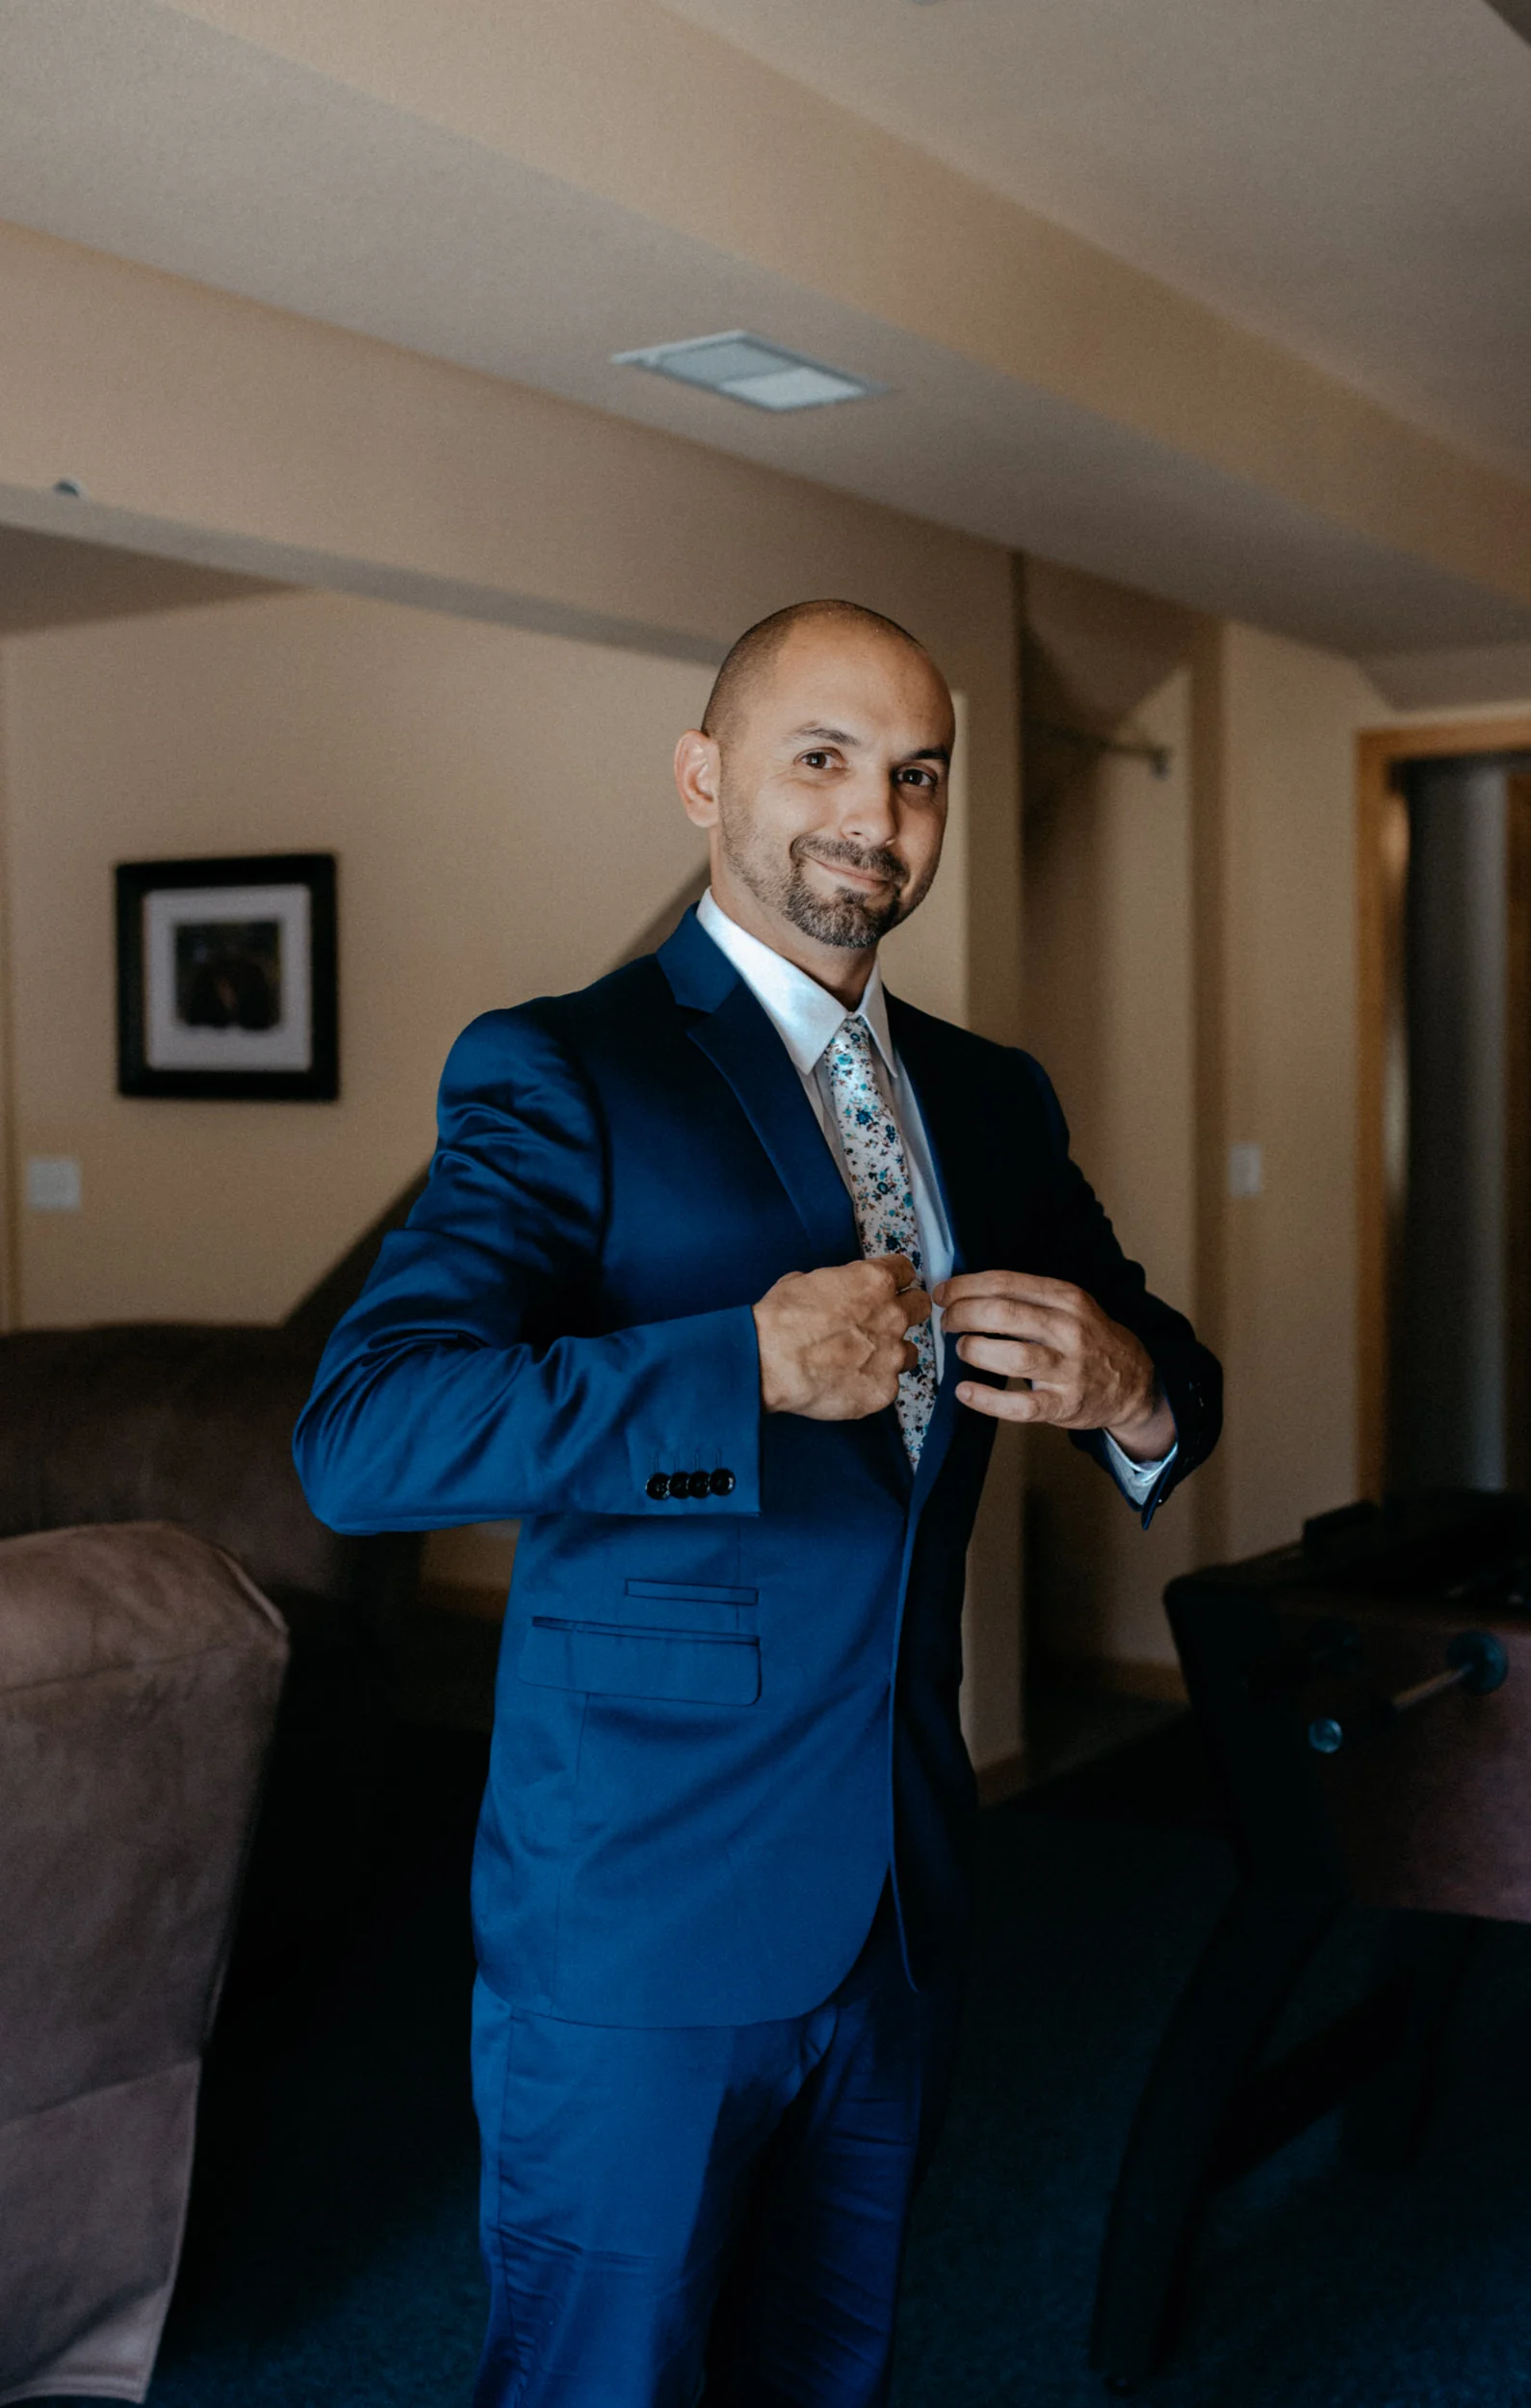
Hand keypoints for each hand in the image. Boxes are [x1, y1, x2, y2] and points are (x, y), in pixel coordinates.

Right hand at [754, 1254, 930, 1420]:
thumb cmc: (781, 1318)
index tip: (885, 1289)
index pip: (906, 1271)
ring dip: (891, 1353)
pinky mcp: (884, 1390)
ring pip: (910, 1351)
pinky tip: (846, 1384)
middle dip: (904, 1312)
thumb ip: (836, 1284)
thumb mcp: (804, 1280)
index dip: (894, 1280)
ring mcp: (892, 1356)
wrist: (769, 1362)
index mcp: (876, 1282)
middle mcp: (893, 1316)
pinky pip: (888, 1385)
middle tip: (879, 1323)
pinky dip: (871, 1384)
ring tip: (861, 1360)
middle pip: (920, 1307)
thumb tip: (834, 1291)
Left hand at [932, 1270, 1175, 1457]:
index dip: (966, 1286)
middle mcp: (1069, 1330)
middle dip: (963, 1315)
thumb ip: (1028, 1297)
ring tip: (962, 1348)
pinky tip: (965, 1391)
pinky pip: (1020, 1405)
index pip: (1007, 1283)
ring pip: (1012, 1356)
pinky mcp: (1064, 1404)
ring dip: (974, 1350)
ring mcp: (1068, 1369)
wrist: (1133, 1382)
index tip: (944, 1292)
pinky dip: (987, 1400)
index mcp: (1067, 1298)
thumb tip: (967, 1291)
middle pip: (1004, 1315)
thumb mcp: (1070, 1305)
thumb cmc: (1089, 1339)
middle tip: (947, 1322)